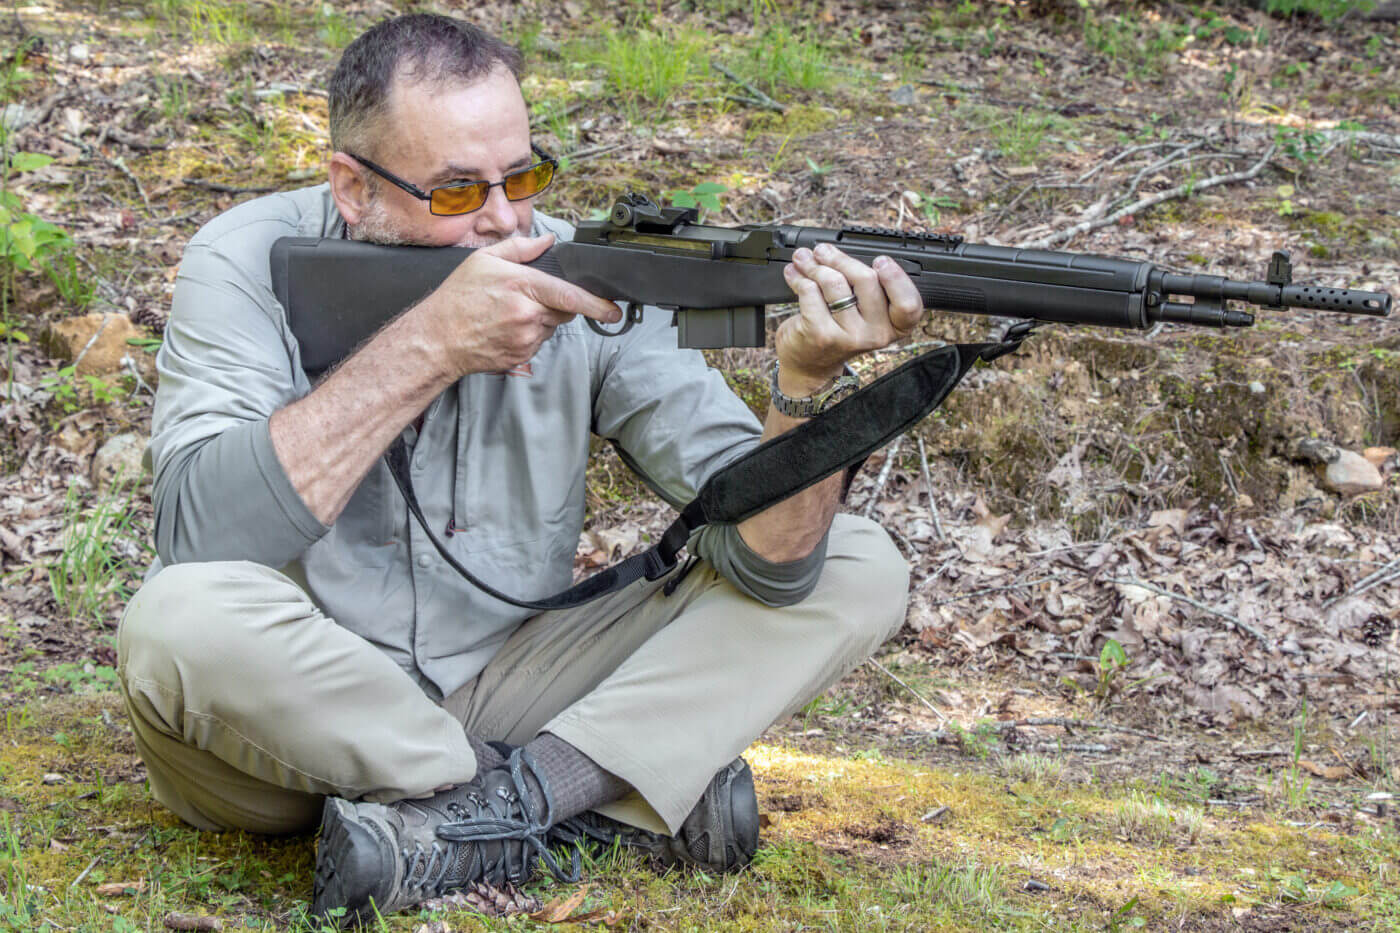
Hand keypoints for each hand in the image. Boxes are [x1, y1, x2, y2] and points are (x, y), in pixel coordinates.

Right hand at [417, 234, 622, 376]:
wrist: (436, 339)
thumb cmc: (457, 299)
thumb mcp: (484, 260)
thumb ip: (520, 248)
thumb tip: (547, 241)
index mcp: (522, 286)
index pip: (569, 296)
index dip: (596, 304)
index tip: (612, 310)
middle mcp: (527, 315)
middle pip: (564, 311)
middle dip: (555, 304)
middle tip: (525, 299)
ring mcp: (525, 339)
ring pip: (551, 327)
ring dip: (540, 320)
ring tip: (508, 314)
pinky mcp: (522, 357)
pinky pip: (538, 343)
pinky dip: (529, 335)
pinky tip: (505, 329)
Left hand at [777, 243, 922, 394]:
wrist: (809, 365)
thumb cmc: (837, 330)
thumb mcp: (862, 313)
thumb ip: (865, 287)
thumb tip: (837, 251)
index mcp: (894, 326)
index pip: (909, 304)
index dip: (896, 278)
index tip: (880, 261)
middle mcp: (876, 334)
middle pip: (867, 279)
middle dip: (839, 258)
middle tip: (823, 251)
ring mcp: (849, 336)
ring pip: (834, 282)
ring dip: (814, 265)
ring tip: (804, 260)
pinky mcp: (821, 334)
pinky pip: (810, 292)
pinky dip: (799, 279)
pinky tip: (794, 275)